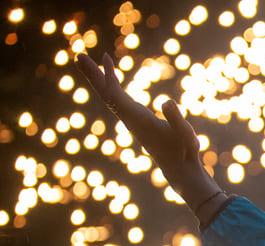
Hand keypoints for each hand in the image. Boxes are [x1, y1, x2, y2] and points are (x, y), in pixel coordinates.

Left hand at [77, 52, 222, 213]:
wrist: (180, 169)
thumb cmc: (183, 151)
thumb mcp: (184, 133)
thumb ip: (175, 118)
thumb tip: (167, 102)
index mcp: (138, 119)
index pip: (116, 95)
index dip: (109, 77)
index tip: (105, 57)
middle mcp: (130, 119)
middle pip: (106, 94)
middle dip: (93, 75)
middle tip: (78, 56)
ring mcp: (132, 120)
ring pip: (109, 96)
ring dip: (97, 79)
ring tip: (85, 62)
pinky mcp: (136, 121)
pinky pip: (117, 100)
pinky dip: (110, 87)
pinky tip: (108, 80)